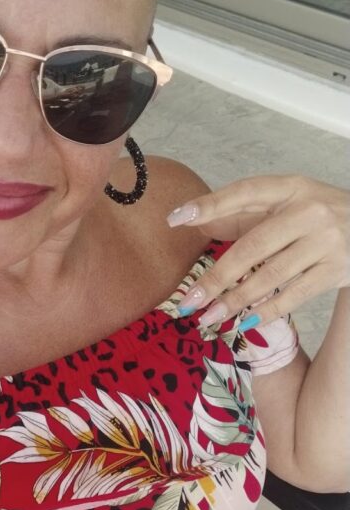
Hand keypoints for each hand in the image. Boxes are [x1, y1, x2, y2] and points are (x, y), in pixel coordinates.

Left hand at [166, 174, 349, 330]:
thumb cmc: (320, 219)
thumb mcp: (289, 205)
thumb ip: (247, 215)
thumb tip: (197, 224)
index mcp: (291, 188)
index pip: (245, 192)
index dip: (210, 205)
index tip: (176, 219)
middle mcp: (309, 210)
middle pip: (252, 246)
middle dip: (216, 278)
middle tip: (188, 302)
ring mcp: (326, 240)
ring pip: (271, 275)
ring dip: (236, 301)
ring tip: (209, 318)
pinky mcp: (338, 269)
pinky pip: (295, 294)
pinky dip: (268, 310)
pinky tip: (245, 322)